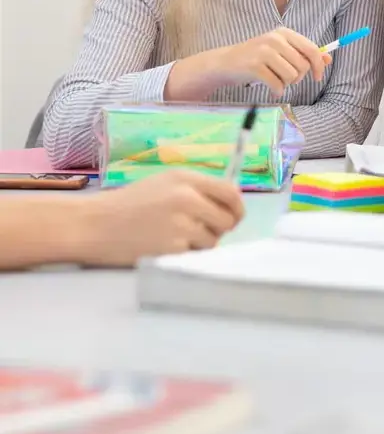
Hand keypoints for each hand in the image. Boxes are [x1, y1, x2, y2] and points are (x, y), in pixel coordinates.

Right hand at [80, 171, 244, 266]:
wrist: (95, 224)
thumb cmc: (130, 203)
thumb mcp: (164, 183)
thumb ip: (197, 188)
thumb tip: (232, 200)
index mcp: (185, 178)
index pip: (230, 192)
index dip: (237, 207)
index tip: (234, 216)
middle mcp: (186, 198)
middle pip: (227, 219)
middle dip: (219, 228)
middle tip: (199, 229)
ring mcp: (180, 224)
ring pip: (213, 241)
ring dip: (200, 243)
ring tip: (174, 236)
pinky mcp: (172, 249)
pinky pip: (194, 255)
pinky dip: (184, 254)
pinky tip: (164, 246)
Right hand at [166, 28, 330, 98]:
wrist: (226, 63)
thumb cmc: (256, 58)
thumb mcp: (281, 51)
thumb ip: (303, 54)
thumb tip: (328, 59)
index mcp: (284, 33)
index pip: (311, 49)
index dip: (318, 66)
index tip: (318, 77)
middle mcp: (275, 39)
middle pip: (302, 66)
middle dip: (298, 77)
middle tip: (285, 78)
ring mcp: (264, 52)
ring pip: (291, 76)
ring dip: (285, 84)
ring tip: (274, 80)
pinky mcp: (255, 66)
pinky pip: (278, 85)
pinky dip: (276, 91)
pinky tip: (269, 87)